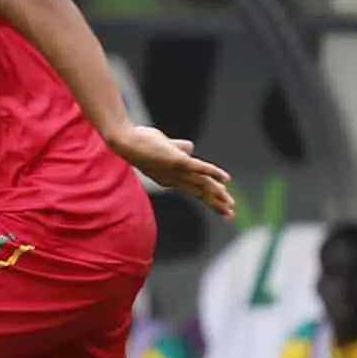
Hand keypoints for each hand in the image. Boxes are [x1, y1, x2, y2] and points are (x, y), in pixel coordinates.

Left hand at [106, 124, 234, 218]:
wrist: (126, 141)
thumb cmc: (142, 141)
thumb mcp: (165, 146)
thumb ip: (179, 148)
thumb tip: (191, 148)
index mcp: (171, 178)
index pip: (194, 191)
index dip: (209, 198)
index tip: (222, 207)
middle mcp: (174, 179)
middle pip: (200, 193)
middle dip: (216, 204)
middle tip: (230, 215)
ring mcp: (176, 171)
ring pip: (202, 185)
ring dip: (218, 194)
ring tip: (230, 204)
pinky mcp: (177, 160)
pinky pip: (199, 168)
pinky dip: (214, 173)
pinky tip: (227, 179)